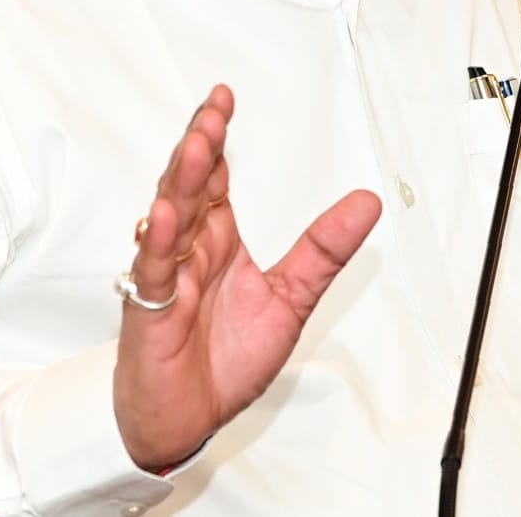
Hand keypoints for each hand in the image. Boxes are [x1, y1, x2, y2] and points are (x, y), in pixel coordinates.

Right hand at [112, 84, 381, 471]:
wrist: (189, 419)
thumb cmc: (225, 360)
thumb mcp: (291, 300)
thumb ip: (323, 251)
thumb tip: (367, 204)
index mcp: (218, 240)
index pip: (214, 177)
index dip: (216, 138)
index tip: (224, 100)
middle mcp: (190, 249)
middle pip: (190, 184)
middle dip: (200, 145)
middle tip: (214, 111)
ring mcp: (168, 276)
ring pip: (171, 218)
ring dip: (182, 180)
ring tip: (196, 144)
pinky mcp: (152, 310)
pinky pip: (156, 272)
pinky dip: (159, 244)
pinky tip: (165, 216)